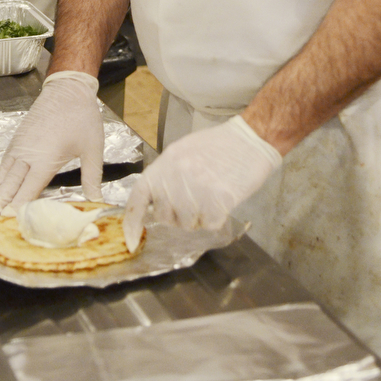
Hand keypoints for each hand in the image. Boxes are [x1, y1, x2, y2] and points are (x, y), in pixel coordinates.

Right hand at [0, 71, 104, 216]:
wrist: (68, 88)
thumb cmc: (82, 117)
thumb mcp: (93, 148)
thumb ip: (92, 177)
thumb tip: (97, 202)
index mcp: (45, 160)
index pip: (26, 193)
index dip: (16, 212)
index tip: (7, 230)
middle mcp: (26, 156)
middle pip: (8, 188)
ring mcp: (18, 148)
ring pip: (1, 178)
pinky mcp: (16, 143)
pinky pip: (2, 167)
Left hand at [122, 115, 281, 251]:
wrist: (249, 140)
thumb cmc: (218, 145)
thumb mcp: (183, 152)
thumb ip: (167, 175)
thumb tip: (157, 200)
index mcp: (164, 164)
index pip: (139, 197)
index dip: (132, 222)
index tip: (131, 241)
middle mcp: (175, 178)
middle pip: (164, 216)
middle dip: (177, 215)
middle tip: (195, 199)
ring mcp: (194, 191)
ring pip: (187, 224)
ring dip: (199, 217)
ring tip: (211, 195)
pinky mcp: (216, 202)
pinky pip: (208, 225)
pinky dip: (216, 218)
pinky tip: (223, 199)